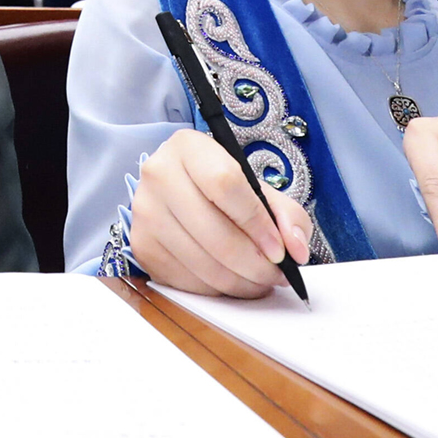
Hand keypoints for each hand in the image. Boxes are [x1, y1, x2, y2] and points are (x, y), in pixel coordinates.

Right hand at [128, 128, 312, 297]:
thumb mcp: (257, 188)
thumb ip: (287, 215)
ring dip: (241, 282)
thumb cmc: (220, 189)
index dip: (258, 223)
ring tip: (258, 280)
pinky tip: (230, 279)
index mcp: (189, 148)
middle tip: (276, 274)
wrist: (176, 191)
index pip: (225, 185)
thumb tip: (296, 250)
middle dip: (255, 265)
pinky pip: (187, 281)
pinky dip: (217, 289)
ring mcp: (145, 212)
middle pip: (215, 233)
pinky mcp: (141, 245)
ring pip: (203, 264)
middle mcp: (158, 175)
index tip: (280, 250)